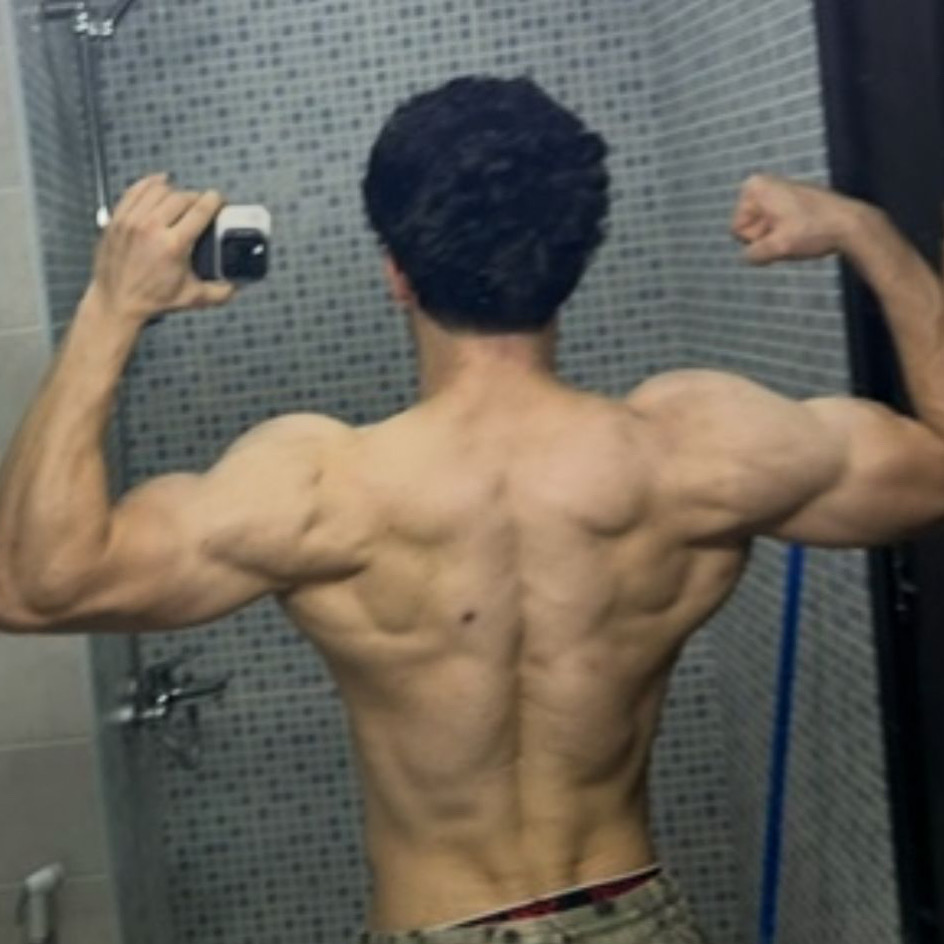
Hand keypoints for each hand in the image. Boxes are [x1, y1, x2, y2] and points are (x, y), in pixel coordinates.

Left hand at [90, 174, 236, 323]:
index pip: (200, 210)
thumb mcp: (193, 298)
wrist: (117, 302)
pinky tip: (160, 182)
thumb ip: (220, 292)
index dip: (214, 200)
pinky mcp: (117, 218)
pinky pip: (135, 190)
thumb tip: (239, 285)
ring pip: (158, 190)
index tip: (220, 200)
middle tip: (202, 205)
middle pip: (181, 197)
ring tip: (181, 199)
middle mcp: (152, 228)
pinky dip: (149, 183)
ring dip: (175, 191)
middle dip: (196, 197)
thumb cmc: (154, 300)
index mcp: (174, 245)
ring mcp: (131, 220)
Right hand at [731, 174, 862, 265]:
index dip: (759, 238)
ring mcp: (775, 191)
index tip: (783, 232)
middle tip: (792, 234)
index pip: (738, 230)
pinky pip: (775, 225)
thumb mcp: (777, 247)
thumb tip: (747, 256)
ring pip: (762, 229)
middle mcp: (761, 184)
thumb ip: (753, 254)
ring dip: (777, 238)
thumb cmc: (813, 231)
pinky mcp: (789, 199)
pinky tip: (804, 231)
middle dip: (767, 237)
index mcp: (753, 188)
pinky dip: (786, 232)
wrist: (851, 224)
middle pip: (749, 228)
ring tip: (799, 233)